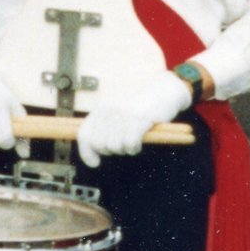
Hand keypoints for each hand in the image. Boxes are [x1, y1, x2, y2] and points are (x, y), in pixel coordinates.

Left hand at [78, 67, 192, 164]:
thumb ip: (104, 125)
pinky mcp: (140, 118)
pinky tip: (140, 141)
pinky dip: (134, 148)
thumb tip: (97, 151)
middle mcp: (109, 110)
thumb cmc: (142, 102)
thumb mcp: (118, 109)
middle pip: (100, 145)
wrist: (165, 87)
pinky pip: (129, 144)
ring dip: (126, 149)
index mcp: (101, 107)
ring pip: (115, 147)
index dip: (87, 153)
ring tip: (134, 140)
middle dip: (111, 151)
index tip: (95, 163)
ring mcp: (124, 114)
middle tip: (123, 144)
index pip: (84, 135)